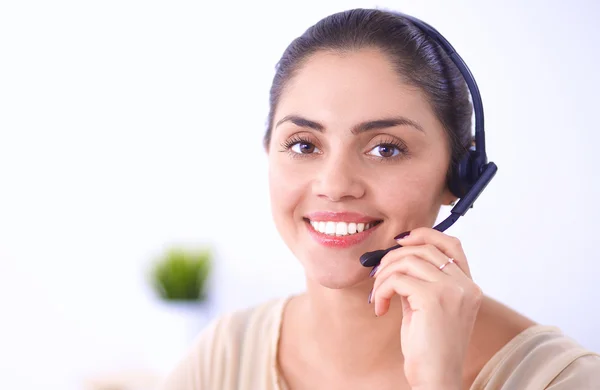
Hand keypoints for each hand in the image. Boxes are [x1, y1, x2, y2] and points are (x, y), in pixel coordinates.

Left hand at [369, 227, 481, 389]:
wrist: (436, 378)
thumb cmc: (429, 348)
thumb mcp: (427, 307)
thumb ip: (420, 282)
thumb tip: (397, 259)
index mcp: (468, 286)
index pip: (451, 244)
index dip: (425, 235)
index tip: (400, 241)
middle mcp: (465, 285)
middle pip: (425, 248)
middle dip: (394, 257)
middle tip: (378, 276)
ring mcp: (452, 291)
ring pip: (408, 261)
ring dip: (384, 275)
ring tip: (378, 295)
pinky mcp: (433, 299)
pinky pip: (398, 280)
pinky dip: (382, 290)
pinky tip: (381, 308)